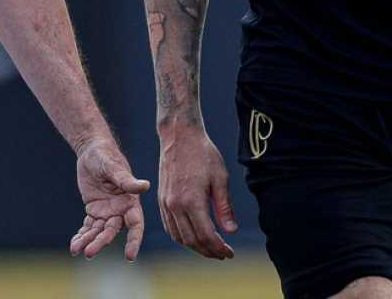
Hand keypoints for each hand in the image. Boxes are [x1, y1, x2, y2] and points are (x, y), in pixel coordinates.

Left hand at [69, 137, 149, 260]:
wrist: (91, 151)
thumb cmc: (106, 155)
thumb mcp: (113, 167)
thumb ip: (127, 180)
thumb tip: (145, 186)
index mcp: (130, 202)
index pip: (136, 225)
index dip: (134, 241)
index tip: (130, 257)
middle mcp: (120, 210)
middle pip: (112, 232)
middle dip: (101, 243)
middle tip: (89, 252)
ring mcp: (106, 212)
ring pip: (98, 232)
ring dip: (88, 241)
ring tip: (76, 250)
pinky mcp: (94, 211)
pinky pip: (88, 227)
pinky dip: (81, 236)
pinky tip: (74, 245)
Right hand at [157, 124, 236, 258]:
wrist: (180, 136)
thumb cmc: (203, 154)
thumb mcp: (220, 178)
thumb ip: (224, 207)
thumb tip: (231, 231)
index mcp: (192, 201)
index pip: (206, 236)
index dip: (218, 248)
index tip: (229, 253)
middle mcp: (175, 205)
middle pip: (191, 240)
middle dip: (208, 251)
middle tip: (222, 254)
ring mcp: (166, 203)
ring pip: (179, 237)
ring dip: (194, 247)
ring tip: (209, 249)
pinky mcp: (161, 199)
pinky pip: (169, 226)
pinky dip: (181, 237)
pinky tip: (192, 237)